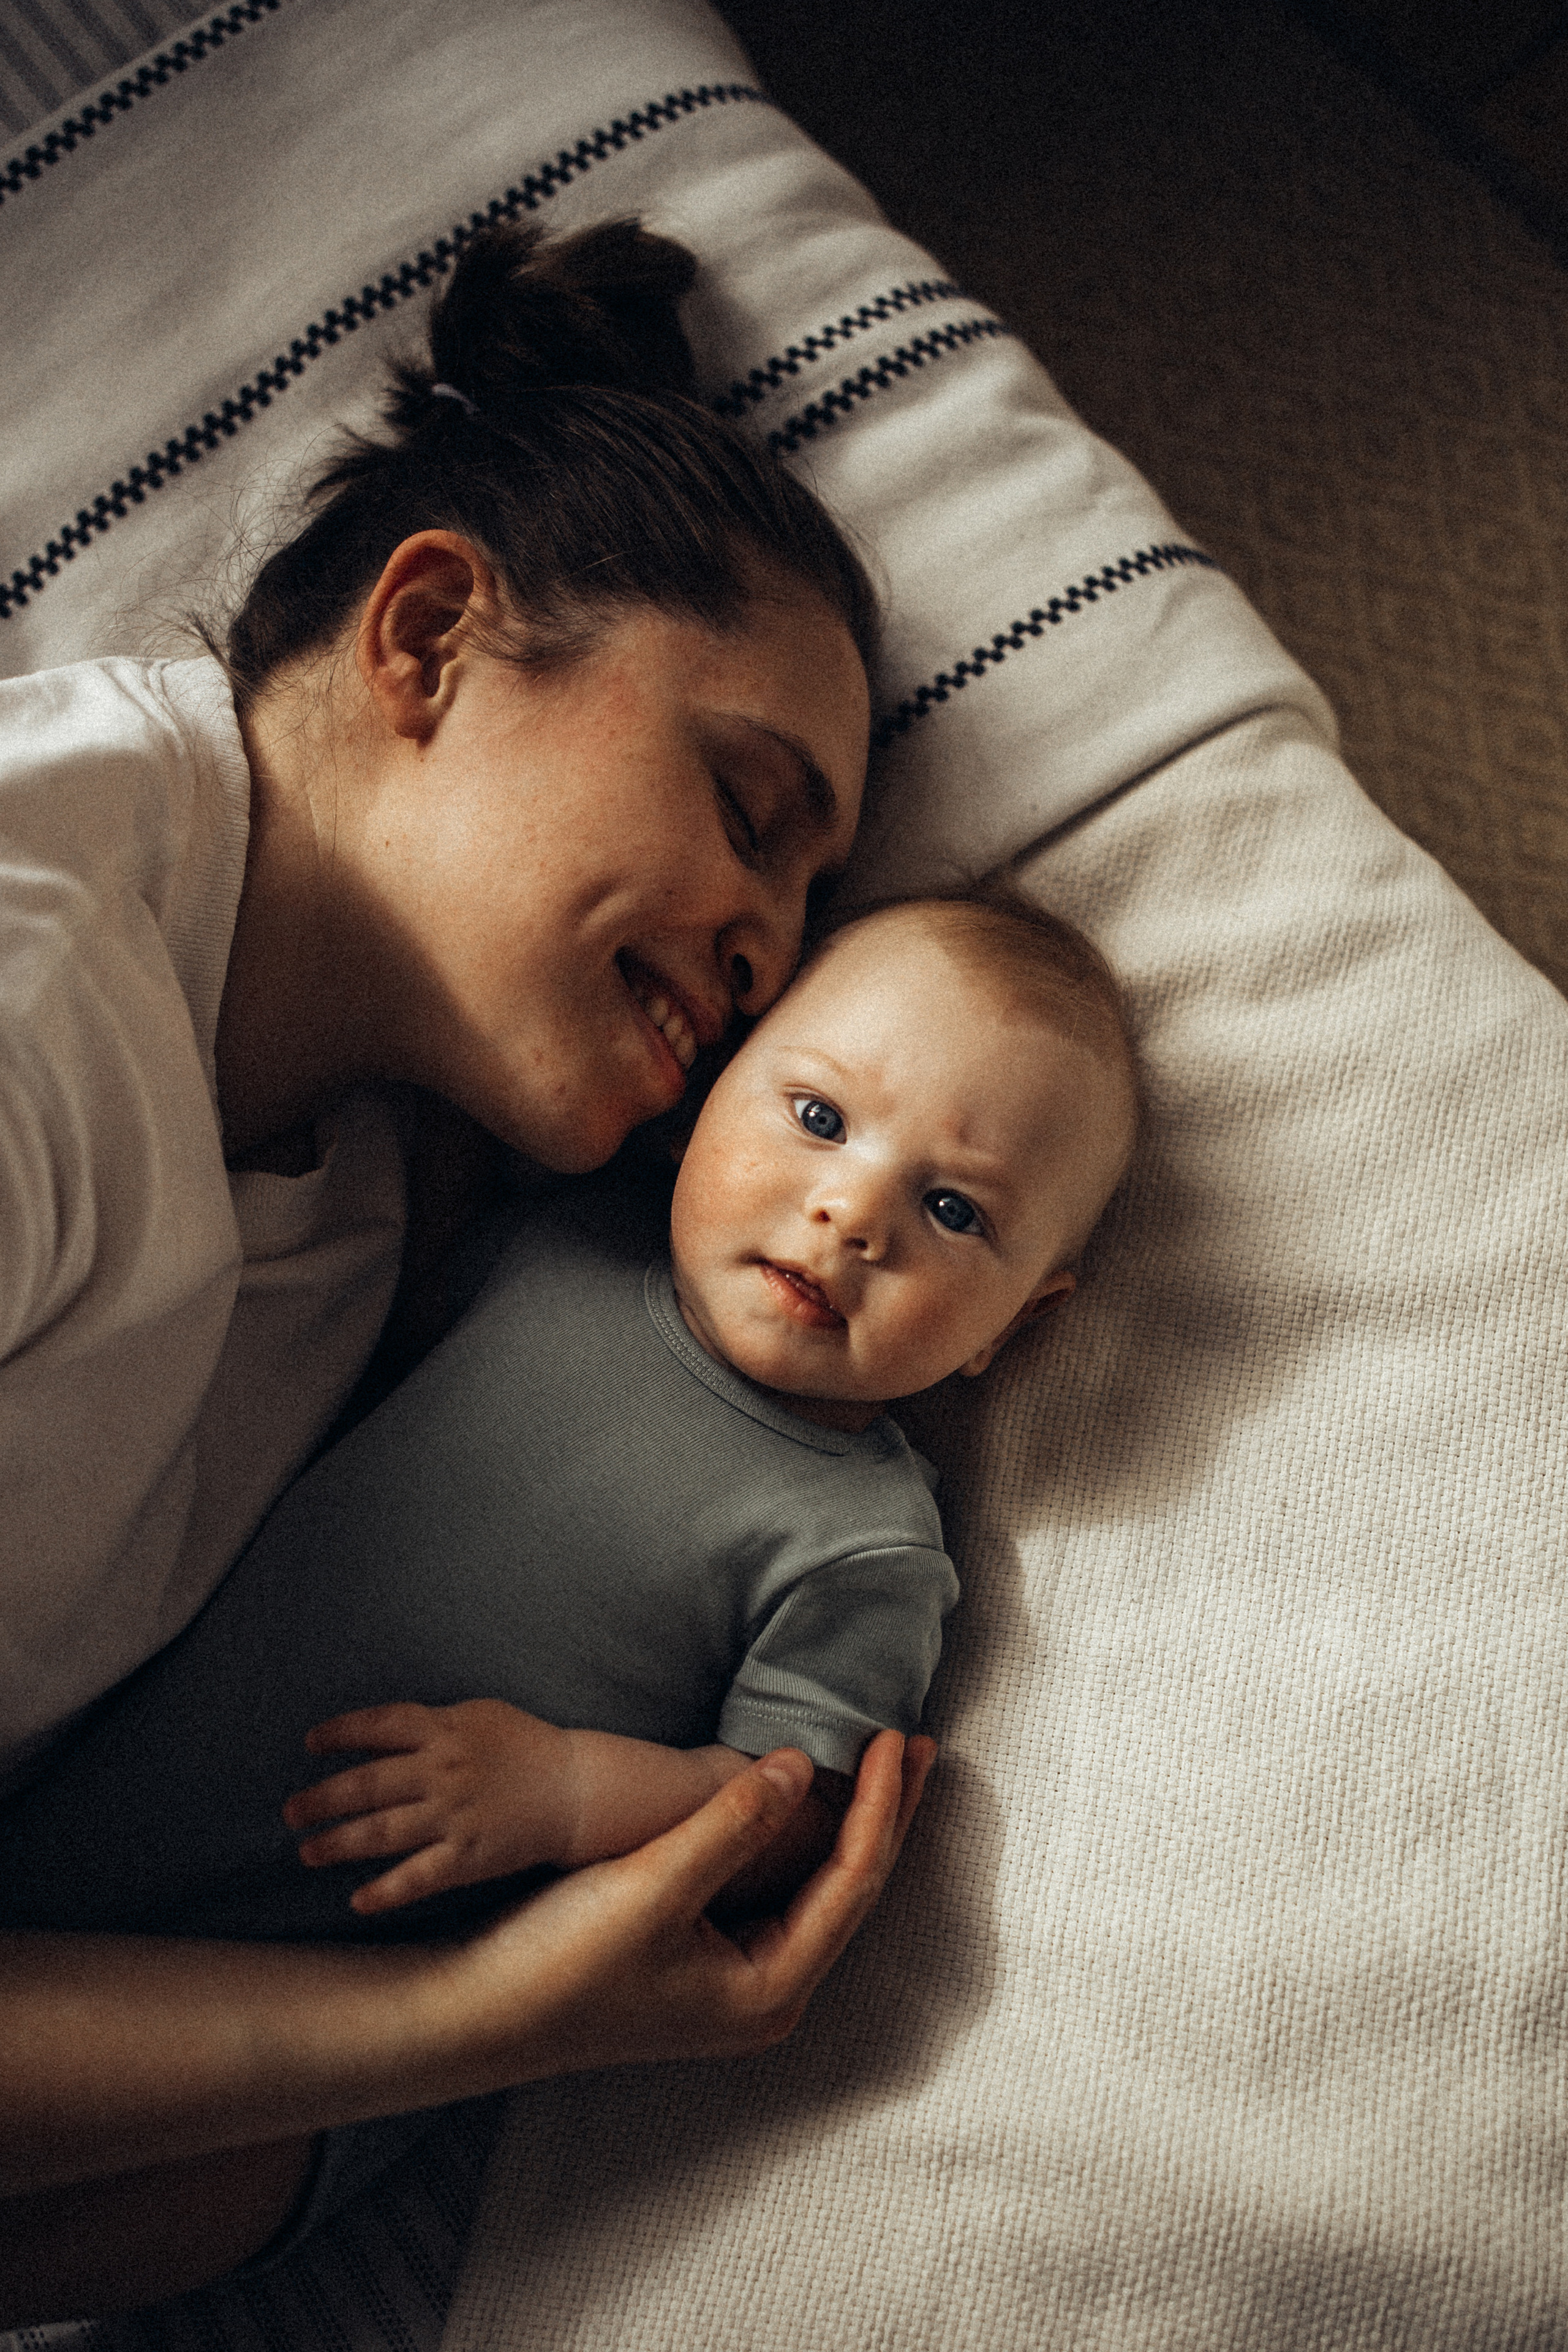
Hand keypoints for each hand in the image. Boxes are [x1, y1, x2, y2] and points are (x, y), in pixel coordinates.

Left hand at [283, 1699, 569, 1914]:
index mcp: (446, 1730)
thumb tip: (385, 1732)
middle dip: (322, 1798)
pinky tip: (358, 1900)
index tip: (310, 1744)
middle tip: (290, 1812)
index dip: (341, 1732)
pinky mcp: (469, 1855)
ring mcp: (455, 1816)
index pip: (381, 1725)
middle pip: (368, 1783)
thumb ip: (433, 1722)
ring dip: (339, 1843)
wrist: (577, 1788)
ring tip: (307, 1852)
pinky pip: (419, 1877)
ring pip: (383, 1832)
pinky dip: (387, 1890)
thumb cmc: (527, 1746)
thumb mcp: (481, 1715)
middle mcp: (444, 1771)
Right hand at [435, 1730, 936, 2080]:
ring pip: (820, 1883)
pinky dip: (805, 1834)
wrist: (482, 2011)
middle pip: (851, 1885)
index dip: (880, 1804)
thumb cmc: (561, 1962)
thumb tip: (800, 1766)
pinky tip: (812, 1796)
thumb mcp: (652, 1887)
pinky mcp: (709, 1956)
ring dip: (852, 1819)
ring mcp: (740, 1977)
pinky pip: (783, 1885)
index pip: (853, 1880)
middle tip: (919, 1741)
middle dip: (886, 1811)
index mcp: (771, 1989)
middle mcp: (769, 1991)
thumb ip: (731, 1827)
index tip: (894, 1737)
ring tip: (886, 1759)